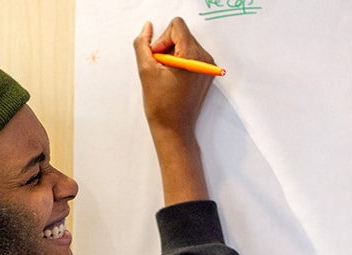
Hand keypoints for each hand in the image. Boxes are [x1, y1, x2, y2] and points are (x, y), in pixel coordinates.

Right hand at [133, 18, 213, 204]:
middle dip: (166, 48)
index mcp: (193, 55)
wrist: (174, 130)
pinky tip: (173, 81)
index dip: (161, 39)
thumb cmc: (161, 106)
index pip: (177, 26)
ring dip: (172, 56)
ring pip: (185, 45)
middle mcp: (205, 58)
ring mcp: (208, 66)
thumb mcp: (146, 71)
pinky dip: (179, 64)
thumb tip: (147, 28)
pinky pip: (191, 57)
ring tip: (166, 77)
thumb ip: (142, 45)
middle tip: (160, 70)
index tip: (157, 59)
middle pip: (181, 34)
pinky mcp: (207, 74)